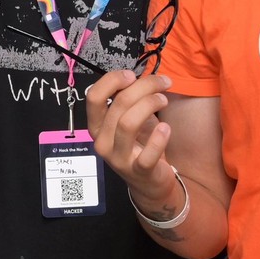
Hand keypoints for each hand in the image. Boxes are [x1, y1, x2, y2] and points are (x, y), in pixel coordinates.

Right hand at [86, 69, 179, 210]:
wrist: (149, 182)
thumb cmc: (140, 144)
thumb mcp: (129, 119)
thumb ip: (127, 99)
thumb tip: (138, 76)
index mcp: (97, 126)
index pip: (93, 97)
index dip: (112, 81)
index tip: (132, 75)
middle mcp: (102, 142)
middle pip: (119, 104)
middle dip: (144, 86)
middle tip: (163, 82)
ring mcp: (119, 158)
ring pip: (129, 123)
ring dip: (150, 104)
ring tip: (164, 100)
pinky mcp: (139, 171)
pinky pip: (147, 154)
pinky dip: (158, 138)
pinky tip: (166, 128)